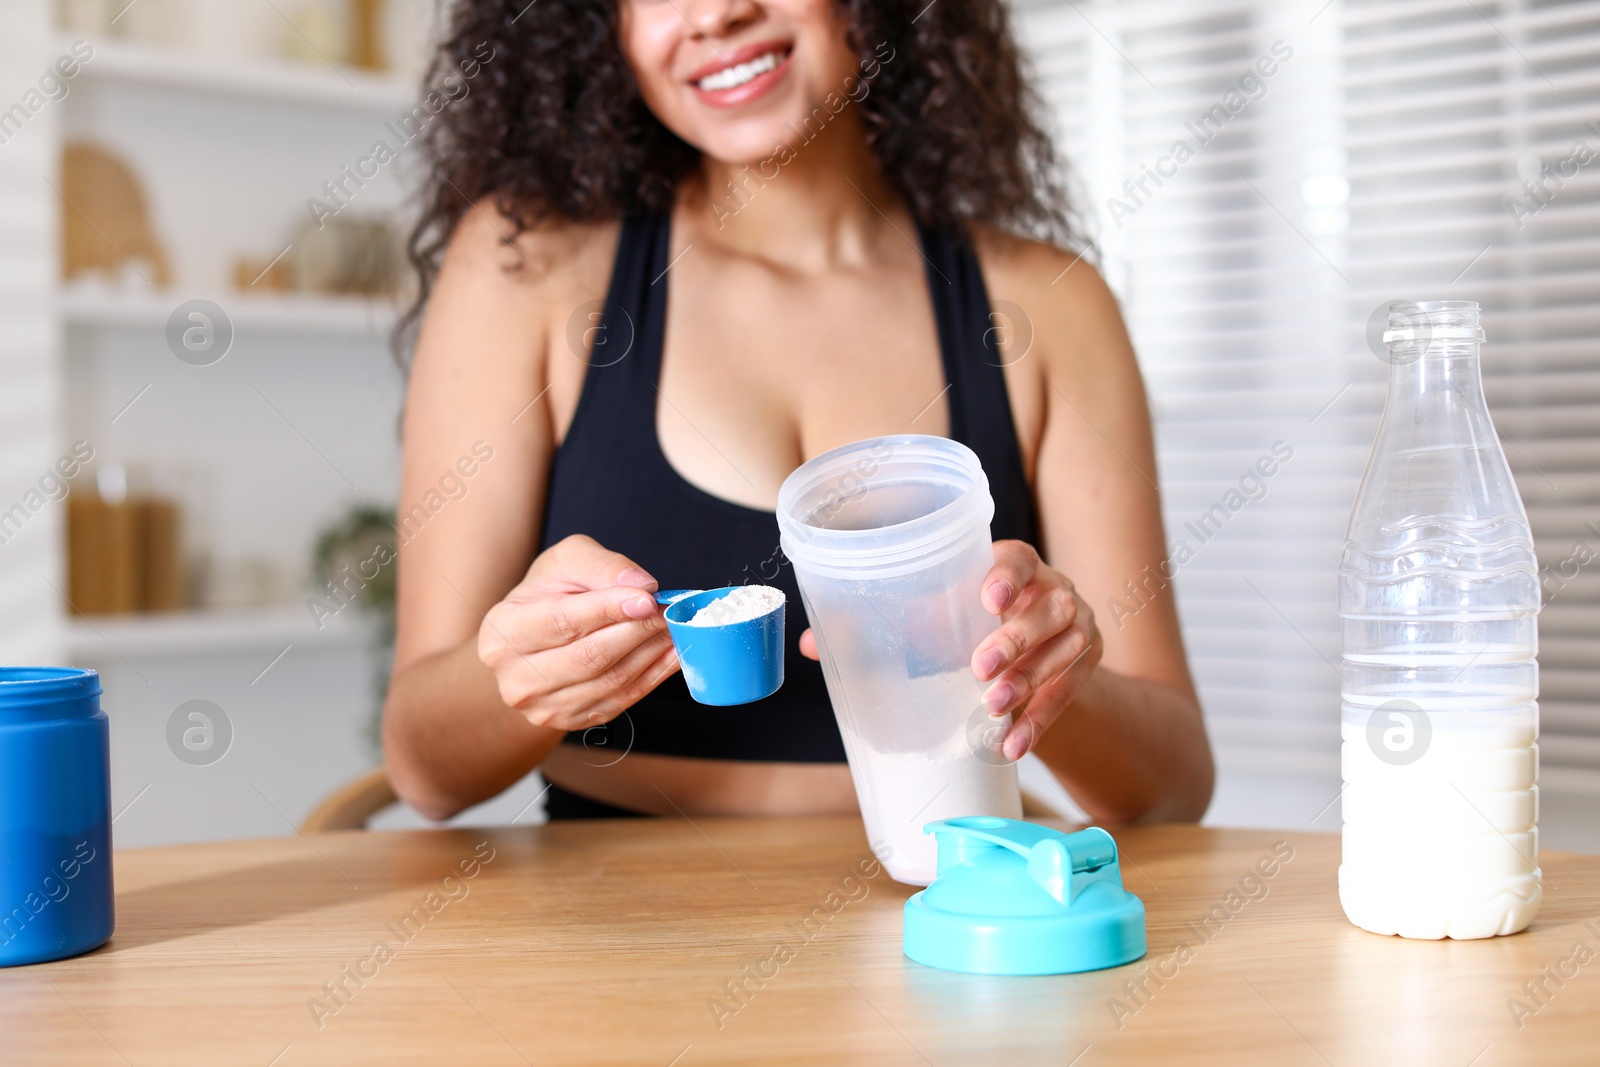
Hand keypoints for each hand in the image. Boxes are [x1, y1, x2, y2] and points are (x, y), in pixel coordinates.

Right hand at [478, 534, 679, 730]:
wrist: (532, 642)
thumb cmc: (549, 593)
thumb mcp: (566, 562)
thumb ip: (602, 566)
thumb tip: (642, 586)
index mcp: (502, 632)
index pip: (561, 622)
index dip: (607, 610)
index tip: (647, 599)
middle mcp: (517, 678)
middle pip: (589, 657)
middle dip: (638, 631)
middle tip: (672, 610)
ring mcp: (545, 707)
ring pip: (611, 682)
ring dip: (652, 653)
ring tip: (678, 627)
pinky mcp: (574, 721)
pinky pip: (624, 699)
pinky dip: (655, 675)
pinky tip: (674, 652)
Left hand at [796, 541, 1100, 761]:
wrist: (1038, 659)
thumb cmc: (972, 628)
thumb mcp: (941, 618)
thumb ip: (884, 626)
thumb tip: (809, 644)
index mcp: (1017, 567)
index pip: (1019, 558)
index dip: (1007, 575)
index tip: (987, 597)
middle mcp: (1055, 591)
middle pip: (1047, 609)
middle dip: (1014, 639)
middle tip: (978, 669)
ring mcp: (1079, 629)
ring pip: (1064, 651)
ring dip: (1028, 684)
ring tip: (991, 710)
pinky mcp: (1087, 667)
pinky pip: (1069, 695)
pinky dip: (1039, 722)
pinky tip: (1011, 743)